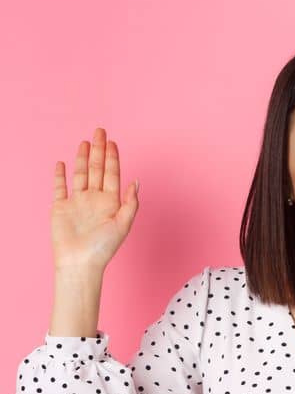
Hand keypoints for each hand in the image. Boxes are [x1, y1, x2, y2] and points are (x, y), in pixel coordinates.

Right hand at [51, 127, 139, 273]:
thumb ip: (131, 203)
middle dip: (98, 150)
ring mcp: (77, 202)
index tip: (113, 142)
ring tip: (84, 142)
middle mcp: (94, 199)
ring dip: (82, 158)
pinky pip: (59, 187)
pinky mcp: (60, 207)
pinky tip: (63, 163)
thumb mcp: (123, 224)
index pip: (112, 174)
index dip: (113, 158)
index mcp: (111, 202)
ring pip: (80, 174)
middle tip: (100, 131)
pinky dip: (60, 175)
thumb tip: (136, 182)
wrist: (80, 262)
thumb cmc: (103, 248)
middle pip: (96, 169)